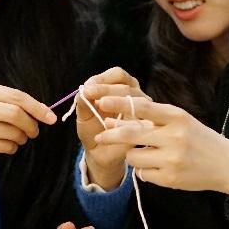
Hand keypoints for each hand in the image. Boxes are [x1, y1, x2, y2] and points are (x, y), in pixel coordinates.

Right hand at [0, 80, 55, 183]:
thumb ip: (10, 103)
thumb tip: (44, 111)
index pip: (16, 96)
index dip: (37, 107)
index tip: (51, 117)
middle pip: (15, 113)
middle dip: (31, 124)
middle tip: (34, 132)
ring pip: (12, 132)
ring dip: (21, 138)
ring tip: (18, 138)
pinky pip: (6, 146)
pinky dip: (12, 147)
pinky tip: (7, 146)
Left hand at [76, 67, 148, 189]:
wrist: (99, 154)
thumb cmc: (93, 130)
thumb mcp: (84, 114)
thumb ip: (83, 101)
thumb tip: (83, 90)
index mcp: (122, 88)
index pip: (118, 75)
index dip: (102, 78)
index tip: (87, 87)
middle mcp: (136, 97)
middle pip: (125, 86)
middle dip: (104, 88)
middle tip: (88, 93)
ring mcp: (143, 113)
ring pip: (133, 101)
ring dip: (113, 101)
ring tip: (98, 107)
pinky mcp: (145, 129)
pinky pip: (136, 121)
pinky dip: (119, 123)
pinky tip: (106, 127)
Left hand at [95, 97, 228, 196]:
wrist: (227, 164)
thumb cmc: (200, 139)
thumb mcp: (182, 121)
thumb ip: (153, 120)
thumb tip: (116, 120)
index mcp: (177, 117)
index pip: (142, 107)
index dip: (119, 104)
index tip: (101, 101)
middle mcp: (174, 137)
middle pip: (131, 134)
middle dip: (110, 135)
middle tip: (99, 136)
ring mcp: (172, 159)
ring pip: (133, 157)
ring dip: (131, 156)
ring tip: (145, 154)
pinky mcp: (170, 179)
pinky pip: (142, 174)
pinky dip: (144, 170)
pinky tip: (158, 167)